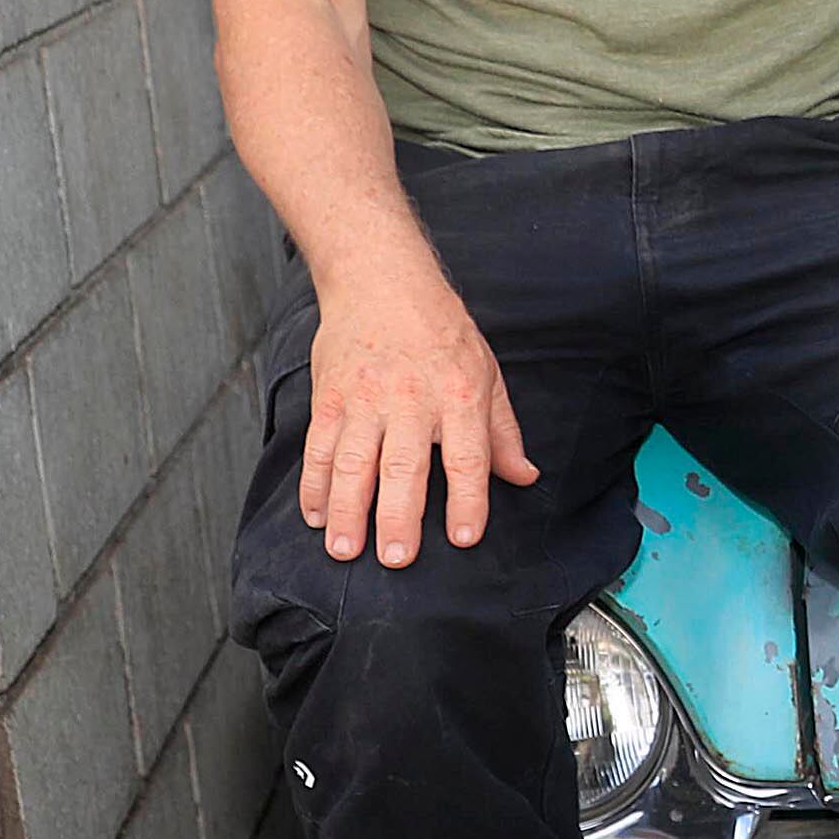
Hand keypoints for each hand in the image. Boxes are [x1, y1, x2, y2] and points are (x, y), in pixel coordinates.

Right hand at [301, 258, 538, 566]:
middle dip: (398, 517)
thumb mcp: (487, 374)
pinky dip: (314, 484)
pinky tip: (316, 514)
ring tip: (345, 549)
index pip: (467, 457)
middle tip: (396, 558)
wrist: (382, 280)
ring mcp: (364, 399)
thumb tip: (524, 476)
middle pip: (404, 467)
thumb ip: (503, 432)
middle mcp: (411, 400)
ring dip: (347, 510)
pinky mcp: (329, 397)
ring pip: (353, 462)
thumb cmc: (441, 331)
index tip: (463, 538)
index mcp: (459, 396)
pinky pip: (319, 448)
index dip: (468, 500)